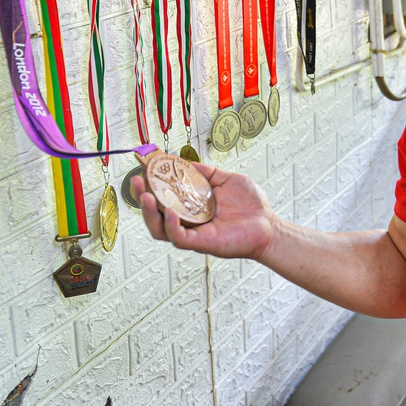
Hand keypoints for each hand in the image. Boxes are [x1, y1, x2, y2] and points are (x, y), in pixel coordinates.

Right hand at [131, 162, 277, 259]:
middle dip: (141, 198)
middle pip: (154, 214)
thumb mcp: (226, 180)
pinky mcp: (202, 243)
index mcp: (191, 207)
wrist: (268, 224)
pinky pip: (180, 238)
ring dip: (149, 214)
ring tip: (145, 196)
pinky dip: (171, 225)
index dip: (150, 186)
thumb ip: (206, 172)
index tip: (143, 170)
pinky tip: (169, 211)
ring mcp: (193, 233)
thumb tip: (185, 162)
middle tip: (136, 182)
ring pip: (160, 229)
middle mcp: (188, 221)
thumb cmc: (250, 205)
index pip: (163, 198)